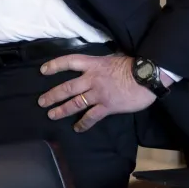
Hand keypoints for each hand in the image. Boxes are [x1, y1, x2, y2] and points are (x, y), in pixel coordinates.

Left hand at [38, 53, 155, 131]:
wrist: (147, 76)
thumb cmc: (132, 65)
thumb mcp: (110, 58)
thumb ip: (98, 65)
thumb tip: (92, 67)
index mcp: (92, 64)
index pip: (68, 62)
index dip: (54, 65)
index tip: (42, 70)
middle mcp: (91, 78)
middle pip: (67, 87)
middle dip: (52, 95)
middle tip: (41, 102)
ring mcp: (99, 93)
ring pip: (76, 103)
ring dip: (62, 109)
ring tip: (51, 115)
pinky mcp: (108, 106)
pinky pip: (92, 116)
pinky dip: (83, 123)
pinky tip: (77, 128)